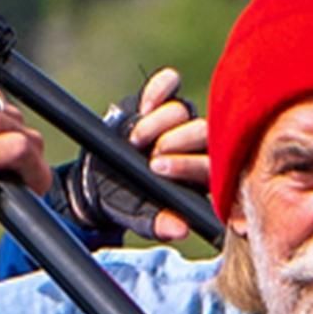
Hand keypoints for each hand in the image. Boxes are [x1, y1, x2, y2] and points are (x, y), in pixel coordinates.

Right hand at [127, 66, 211, 240]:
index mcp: (201, 174)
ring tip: (136, 138)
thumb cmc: (128, 199)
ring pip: (183, 110)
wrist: (100, 178)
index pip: (211, 164)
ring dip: (158, 122)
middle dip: (175, 142)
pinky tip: (143, 106)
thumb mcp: (141, 215)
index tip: (156, 169)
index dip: (187, 164)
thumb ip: (159, 223)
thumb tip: (179, 230)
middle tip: (149, 155)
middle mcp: (197, 144)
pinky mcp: (163, 98)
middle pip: (202, 131)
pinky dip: (158, 91)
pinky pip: (170, 84)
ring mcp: (181, 119)